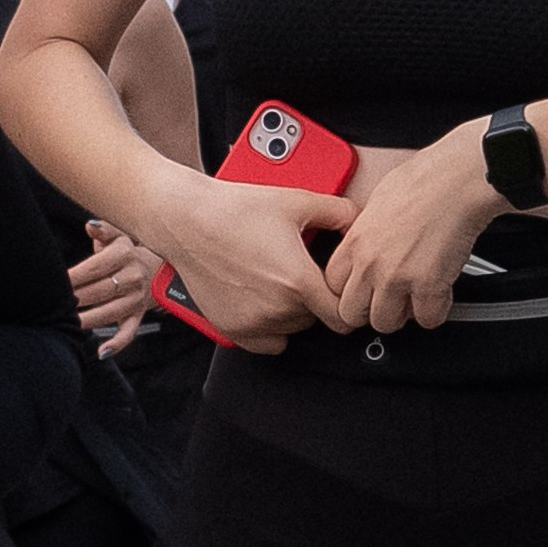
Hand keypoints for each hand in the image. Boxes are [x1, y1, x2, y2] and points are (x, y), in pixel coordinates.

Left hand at [68, 218, 151, 356]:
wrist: (155, 269)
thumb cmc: (124, 253)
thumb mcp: (116, 237)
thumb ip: (102, 230)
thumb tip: (90, 225)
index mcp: (125, 255)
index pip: (95, 268)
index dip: (74, 275)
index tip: (56, 281)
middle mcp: (133, 277)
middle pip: (99, 291)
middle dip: (75, 298)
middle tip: (56, 303)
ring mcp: (136, 299)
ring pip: (109, 312)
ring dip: (87, 320)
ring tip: (67, 322)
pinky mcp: (138, 316)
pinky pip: (128, 333)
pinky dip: (116, 345)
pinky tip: (101, 352)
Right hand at [147, 171, 353, 354]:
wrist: (187, 220)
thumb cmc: (235, 210)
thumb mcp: (296, 202)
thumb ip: (338, 212)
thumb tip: (360, 220)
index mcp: (299, 281)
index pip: (343, 315)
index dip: (346, 302)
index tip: (338, 291)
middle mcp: (277, 308)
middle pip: (318, 320)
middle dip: (316, 299)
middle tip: (300, 272)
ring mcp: (254, 322)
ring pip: (293, 328)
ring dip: (293, 311)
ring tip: (277, 279)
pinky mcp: (233, 329)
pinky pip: (268, 344)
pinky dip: (271, 328)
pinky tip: (265, 301)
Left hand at [321, 125, 501, 332]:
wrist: (456, 178)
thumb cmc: (424, 180)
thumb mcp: (377, 202)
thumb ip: (366, 233)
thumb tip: (365, 245)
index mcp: (356, 241)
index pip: (331, 286)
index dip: (348, 292)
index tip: (361, 291)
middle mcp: (371, 263)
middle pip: (351, 313)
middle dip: (370, 310)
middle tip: (388, 299)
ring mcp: (397, 277)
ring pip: (385, 323)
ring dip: (402, 314)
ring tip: (415, 297)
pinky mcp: (429, 285)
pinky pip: (427, 319)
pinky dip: (435, 311)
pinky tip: (440, 294)